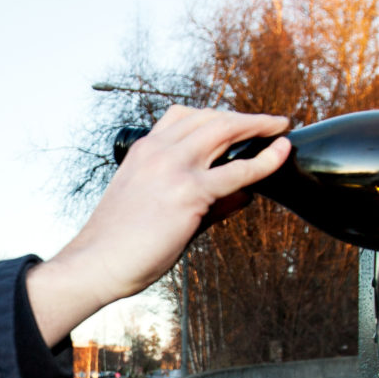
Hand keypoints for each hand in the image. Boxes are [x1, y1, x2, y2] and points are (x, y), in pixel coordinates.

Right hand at [25, 107, 290, 344]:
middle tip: (270, 122)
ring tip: (280, 127)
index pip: (183, 117)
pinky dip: (267, 159)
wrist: (96, 262)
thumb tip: (244, 195)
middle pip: (210, 117)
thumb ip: (202, 198)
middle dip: (244, 116)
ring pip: (225, 130)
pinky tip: (282, 152)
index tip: (234, 122)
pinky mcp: (190, 193)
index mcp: (143, 150)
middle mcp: (159, 151)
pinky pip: (239, 170)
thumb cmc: (120, 243)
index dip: (215, 115)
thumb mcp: (152, 204)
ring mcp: (174, 168)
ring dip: (258, 124)